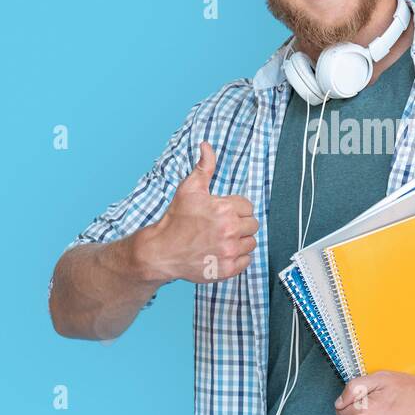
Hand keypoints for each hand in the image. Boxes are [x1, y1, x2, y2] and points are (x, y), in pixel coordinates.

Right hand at [130, 141, 258, 283]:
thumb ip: (204, 166)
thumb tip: (206, 145)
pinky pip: (247, 261)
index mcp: (225, 209)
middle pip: (252, 224)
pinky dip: (237, 258)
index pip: (248, 206)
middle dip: (239, 224)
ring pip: (251, 243)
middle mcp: (229, 231)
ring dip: (240, 241)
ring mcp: (229, 252)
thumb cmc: (176, 219)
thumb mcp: (189, 188)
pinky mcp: (227, 269)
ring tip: (221, 239)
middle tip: (220, 227)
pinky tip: (222, 252)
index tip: (221, 213)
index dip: (234, 208)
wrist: (162, 250)